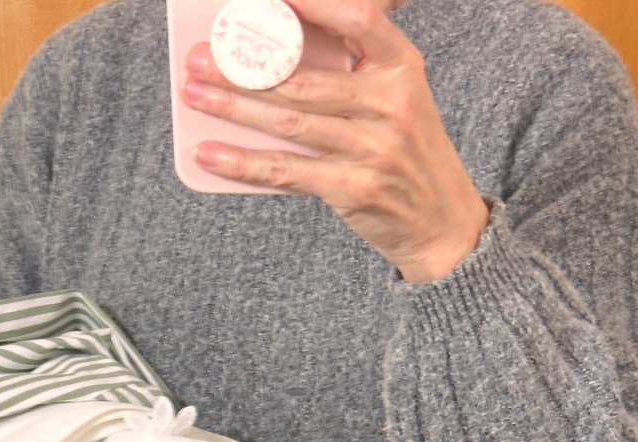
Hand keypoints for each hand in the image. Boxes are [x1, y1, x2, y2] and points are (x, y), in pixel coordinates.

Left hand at [182, 0, 488, 281]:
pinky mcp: (355, 188)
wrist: (442, 223)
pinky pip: (287, 172)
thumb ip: (354, 73)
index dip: (315, 2)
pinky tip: (210, 154)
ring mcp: (374, 148)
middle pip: (304, 77)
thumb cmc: (406, 155)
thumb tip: (278, 55)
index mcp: (402, 67)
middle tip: (201, 57)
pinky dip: (243, 163)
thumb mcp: (397, 100)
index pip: (360, 19)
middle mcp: (391, 102)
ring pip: (289, 122)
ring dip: (234, 107)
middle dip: (244, 66)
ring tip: (195, 94)